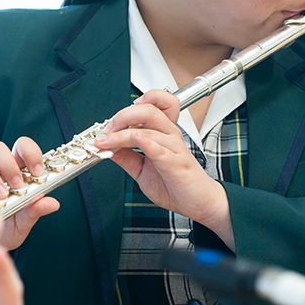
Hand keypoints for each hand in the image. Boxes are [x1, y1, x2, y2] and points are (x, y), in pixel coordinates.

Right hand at [0, 136, 59, 249]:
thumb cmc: (11, 227)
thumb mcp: (25, 221)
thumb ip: (36, 210)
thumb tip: (52, 203)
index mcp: (18, 169)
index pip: (22, 147)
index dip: (30, 153)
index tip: (37, 172)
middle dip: (8, 164)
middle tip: (17, 185)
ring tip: (0, 195)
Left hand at [94, 90, 233, 248]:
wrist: (198, 203)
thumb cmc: (176, 184)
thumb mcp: (142, 170)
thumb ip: (126, 158)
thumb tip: (106, 148)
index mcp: (164, 133)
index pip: (157, 103)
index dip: (138, 102)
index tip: (117, 116)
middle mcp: (170, 135)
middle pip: (149, 111)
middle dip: (123, 116)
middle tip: (107, 130)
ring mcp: (174, 148)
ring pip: (148, 130)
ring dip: (121, 134)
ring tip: (106, 142)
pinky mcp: (175, 163)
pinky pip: (159, 148)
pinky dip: (145, 142)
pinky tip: (134, 139)